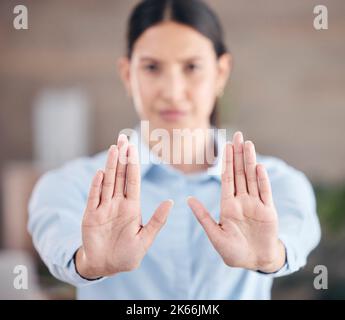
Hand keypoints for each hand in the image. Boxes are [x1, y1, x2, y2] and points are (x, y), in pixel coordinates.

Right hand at [76, 134, 173, 278]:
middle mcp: (117, 203)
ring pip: (108, 182)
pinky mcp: (91, 216)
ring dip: (111, 166)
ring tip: (114, 149)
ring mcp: (104, 208)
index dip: (133, 164)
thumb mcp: (145, 239)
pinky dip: (97, 186)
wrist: (106, 266)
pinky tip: (101, 173)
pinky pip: (94, 198)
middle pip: (120, 176)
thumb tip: (171, 201)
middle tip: (123, 138)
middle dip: (122, 157)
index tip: (134, 148)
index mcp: (132, 207)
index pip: (133, 181)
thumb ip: (157, 220)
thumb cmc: (127, 255)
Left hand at [188, 131, 285, 272]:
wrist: (254, 261)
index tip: (225, 145)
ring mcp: (255, 204)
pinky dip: (262, 180)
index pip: (227, 178)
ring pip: (252, 178)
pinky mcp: (268, 211)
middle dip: (238, 154)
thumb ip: (202, 216)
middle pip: (239, 173)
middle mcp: (242, 201)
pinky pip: (264, 192)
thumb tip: (187, 199)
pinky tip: (258, 166)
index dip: (226, 161)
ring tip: (248, 144)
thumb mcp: (215, 234)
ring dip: (250, 161)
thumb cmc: (233, 251)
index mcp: (228, 205)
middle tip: (238, 135)